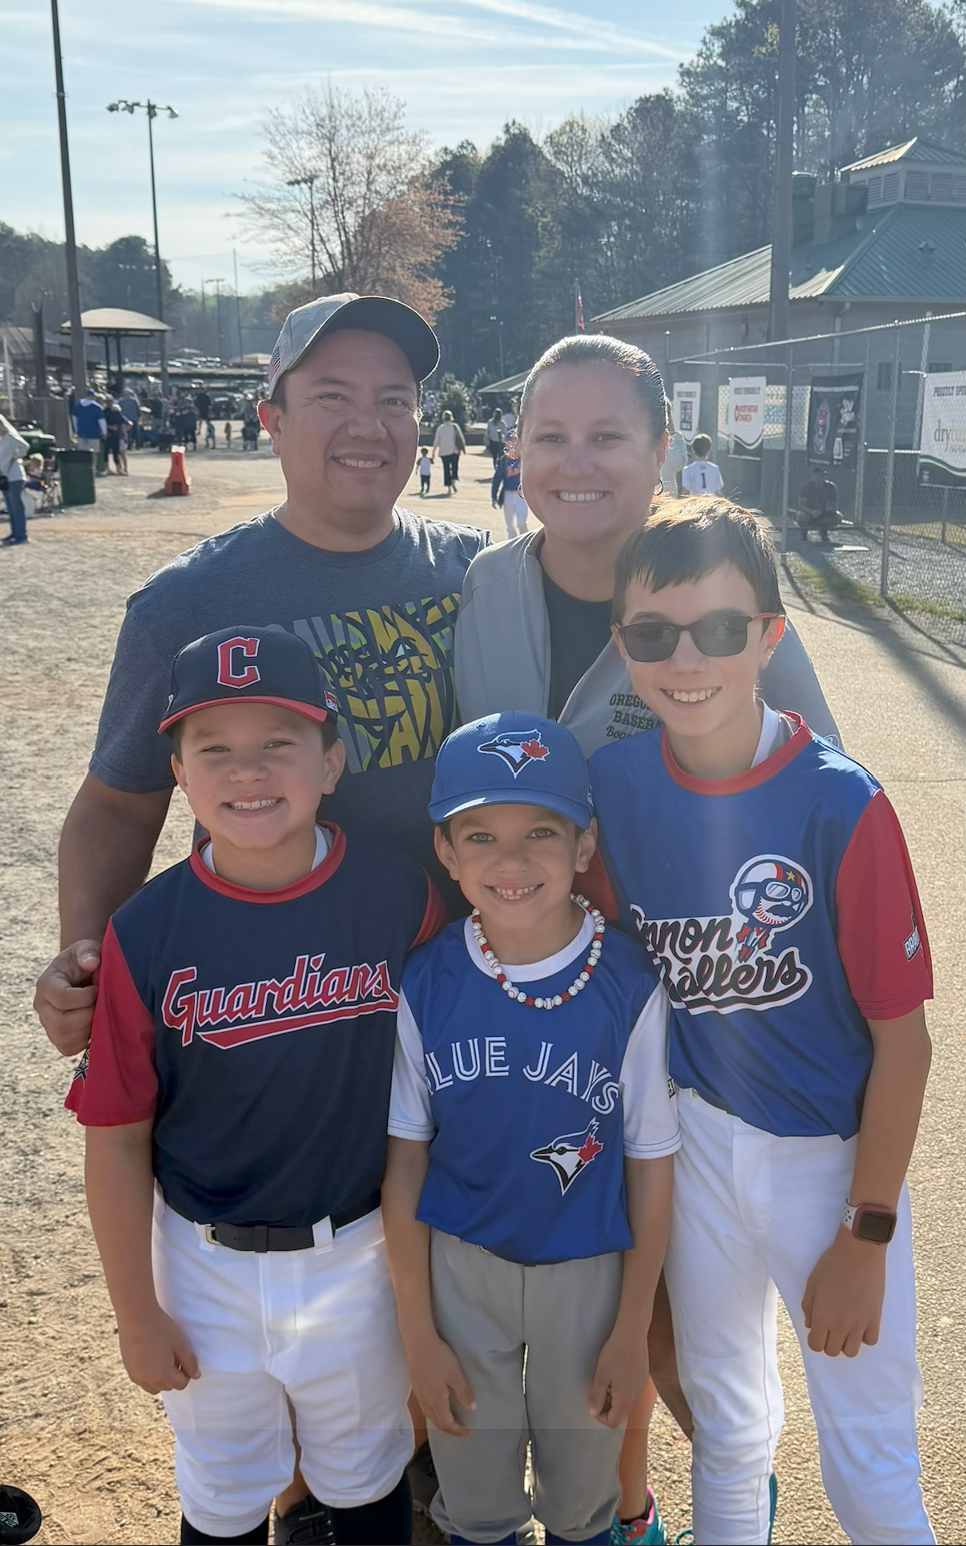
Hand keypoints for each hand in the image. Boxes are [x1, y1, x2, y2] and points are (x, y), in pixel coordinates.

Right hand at [34, 940, 101, 1054]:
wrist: (80, 974)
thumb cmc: (84, 960)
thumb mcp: (87, 948)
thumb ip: (89, 951)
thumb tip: (92, 963)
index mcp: (47, 984)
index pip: (61, 999)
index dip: (85, 997)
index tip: (97, 989)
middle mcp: (42, 1006)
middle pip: (61, 1023)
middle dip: (87, 1015)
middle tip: (99, 1004)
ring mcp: (48, 1024)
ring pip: (65, 1039)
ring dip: (87, 1029)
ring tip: (97, 1013)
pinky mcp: (57, 1038)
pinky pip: (68, 1049)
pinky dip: (84, 1041)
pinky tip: (93, 1025)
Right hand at [118, 1306, 200, 1393]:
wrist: (135, 1315)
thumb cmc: (160, 1328)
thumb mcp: (180, 1343)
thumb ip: (190, 1362)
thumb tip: (196, 1376)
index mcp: (162, 1375)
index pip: (181, 1384)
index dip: (186, 1372)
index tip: (184, 1358)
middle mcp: (147, 1380)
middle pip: (167, 1386)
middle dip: (174, 1376)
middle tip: (174, 1355)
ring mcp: (136, 1375)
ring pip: (153, 1387)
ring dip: (160, 1378)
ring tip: (162, 1358)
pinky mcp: (128, 1369)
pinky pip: (142, 1380)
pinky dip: (148, 1375)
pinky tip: (150, 1357)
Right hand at [406, 1332, 475, 1436]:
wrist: (417, 1342)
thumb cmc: (438, 1357)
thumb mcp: (455, 1374)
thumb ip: (463, 1392)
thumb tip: (472, 1409)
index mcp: (436, 1401)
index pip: (446, 1423)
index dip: (457, 1430)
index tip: (467, 1432)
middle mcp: (425, 1401)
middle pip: (436, 1422)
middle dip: (449, 1429)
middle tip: (460, 1430)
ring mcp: (418, 1393)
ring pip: (429, 1414)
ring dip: (440, 1421)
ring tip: (450, 1420)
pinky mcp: (415, 1385)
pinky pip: (424, 1406)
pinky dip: (433, 1412)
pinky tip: (437, 1404)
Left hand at [589, 1324, 649, 1427]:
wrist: (633, 1334)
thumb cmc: (615, 1353)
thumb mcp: (601, 1375)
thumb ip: (596, 1396)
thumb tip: (593, 1412)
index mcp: (625, 1400)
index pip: (613, 1422)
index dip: (600, 1417)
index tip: (592, 1402)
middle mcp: (635, 1397)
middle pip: (621, 1414)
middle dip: (607, 1408)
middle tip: (597, 1393)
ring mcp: (641, 1387)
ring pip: (627, 1403)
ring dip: (614, 1399)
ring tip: (605, 1382)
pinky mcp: (643, 1377)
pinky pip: (632, 1392)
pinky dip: (622, 1390)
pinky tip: (616, 1375)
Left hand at [802, 1230, 885, 1356]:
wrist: (859, 1252)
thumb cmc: (832, 1264)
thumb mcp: (812, 1283)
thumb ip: (808, 1306)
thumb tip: (810, 1325)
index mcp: (823, 1317)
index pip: (816, 1346)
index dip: (814, 1340)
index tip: (816, 1330)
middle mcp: (841, 1326)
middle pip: (833, 1351)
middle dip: (828, 1342)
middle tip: (829, 1327)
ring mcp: (860, 1324)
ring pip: (851, 1352)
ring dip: (846, 1342)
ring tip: (845, 1327)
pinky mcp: (875, 1319)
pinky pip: (870, 1341)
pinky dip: (864, 1336)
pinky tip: (860, 1323)